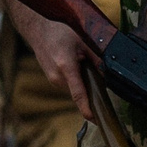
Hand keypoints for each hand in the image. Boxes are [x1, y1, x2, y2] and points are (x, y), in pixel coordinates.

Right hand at [7, 1, 93, 118]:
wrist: (37, 27)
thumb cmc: (60, 30)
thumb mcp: (83, 39)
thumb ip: (97, 58)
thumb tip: (109, 74)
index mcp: (65, 67)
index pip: (78, 94)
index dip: (87, 109)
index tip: (95, 119)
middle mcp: (57, 77)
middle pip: (80, 91)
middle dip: (90, 84)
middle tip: (92, 66)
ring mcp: (52, 79)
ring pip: (74, 87)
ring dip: (81, 79)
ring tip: (80, 58)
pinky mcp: (51, 78)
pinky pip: (68, 82)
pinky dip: (74, 76)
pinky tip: (73, 60)